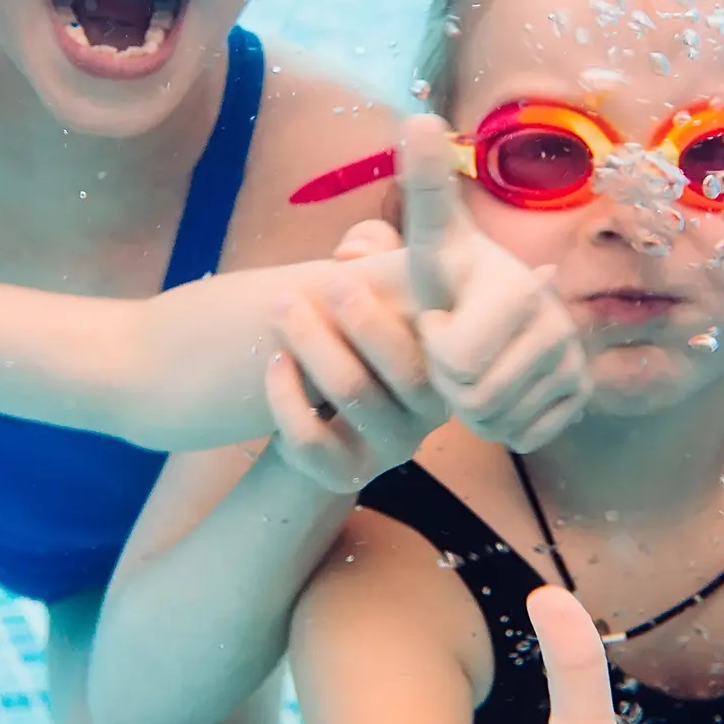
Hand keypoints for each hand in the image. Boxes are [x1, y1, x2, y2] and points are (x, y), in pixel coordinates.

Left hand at [264, 259, 446, 493]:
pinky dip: (287, 396)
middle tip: (323, 283)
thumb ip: (376, 249)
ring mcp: (391, 446)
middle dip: (359, 320)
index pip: (442, 341)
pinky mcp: (348, 473)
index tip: (345, 274)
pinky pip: (313, 439)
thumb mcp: (376, 284)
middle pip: (403, 368)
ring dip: (313, 343)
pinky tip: (275, 362)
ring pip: (354, 393)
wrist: (325, 417)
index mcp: (449, 363)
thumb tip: (355, 249)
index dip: (394, 309)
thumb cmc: (359, 337)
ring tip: (282, 307)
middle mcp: (432, 411)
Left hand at [400, 115, 590, 452]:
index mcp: (522, 289)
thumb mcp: (432, 237)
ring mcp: (576, 365)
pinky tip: (496, 388)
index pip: (456, 359)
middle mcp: (561, 327)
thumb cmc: (450, 277)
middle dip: (449, 380)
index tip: (442, 315)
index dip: (435, 345)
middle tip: (453, 344)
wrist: (485, 310)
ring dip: (471, 404)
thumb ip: (424, 184)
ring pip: (497, 421)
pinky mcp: (580, 398)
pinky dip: (500, 424)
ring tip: (472, 364)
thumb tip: (418, 116)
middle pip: (475, 398)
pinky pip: (522, 436)